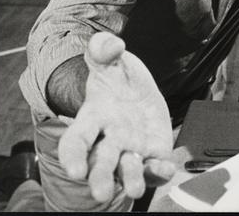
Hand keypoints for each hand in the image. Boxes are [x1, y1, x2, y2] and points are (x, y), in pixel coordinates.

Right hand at [58, 32, 174, 201]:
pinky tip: (165, 169)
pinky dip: (159, 172)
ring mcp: (131, 150)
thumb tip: (107, 44)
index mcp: (93, 119)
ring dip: (130, 180)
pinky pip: (155, 168)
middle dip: (100, 178)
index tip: (75, 170)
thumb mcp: (111, 62)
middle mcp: (109, 140)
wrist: (136, 91)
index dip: (73, 156)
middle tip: (101, 193)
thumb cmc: (117, 80)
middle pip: (100, 163)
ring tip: (135, 188)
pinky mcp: (153, 153)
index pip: (76, 140)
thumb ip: (104, 50)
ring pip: (127, 171)